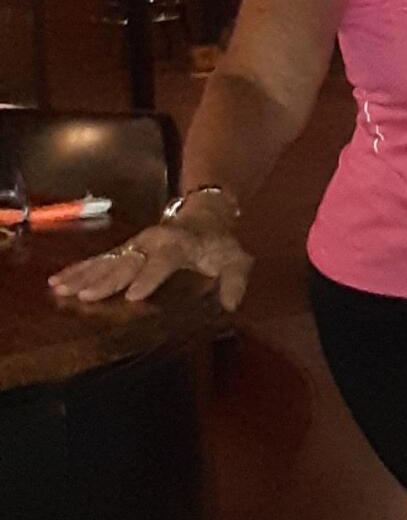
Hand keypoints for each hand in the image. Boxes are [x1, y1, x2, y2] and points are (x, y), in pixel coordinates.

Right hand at [49, 214, 252, 314]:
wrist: (204, 214)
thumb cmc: (219, 244)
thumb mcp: (236, 259)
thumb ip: (236, 280)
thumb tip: (233, 305)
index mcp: (179, 244)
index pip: (163, 261)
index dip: (149, 278)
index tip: (134, 297)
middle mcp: (151, 241)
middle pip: (127, 262)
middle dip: (105, 280)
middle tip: (84, 295)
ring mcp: (135, 244)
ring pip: (106, 260)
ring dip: (83, 274)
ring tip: (61, 287)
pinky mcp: (125, 249)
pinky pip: (99, 260)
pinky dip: (78, 269)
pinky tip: (58, 280)